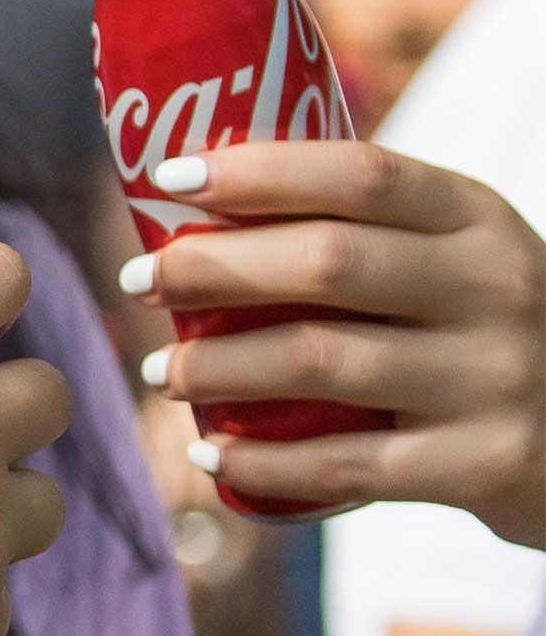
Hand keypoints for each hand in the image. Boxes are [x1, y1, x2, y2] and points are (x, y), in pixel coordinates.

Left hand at [124, 140, 545, 548]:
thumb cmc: (483, 327)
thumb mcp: (457, 256)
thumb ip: (364, 229)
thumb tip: (190, 195)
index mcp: (478, 217)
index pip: (361, 174)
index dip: (258, 171)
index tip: (167, 177)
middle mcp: (496, 286)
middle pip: (324, 262)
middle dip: (210, 268)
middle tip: (138, 280)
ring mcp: (495, 376)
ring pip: (318, 361)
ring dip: (216, 367)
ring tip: (160, 372)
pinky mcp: (486, 463)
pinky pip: (345, 464)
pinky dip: (262, 462)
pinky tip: (210, 453)